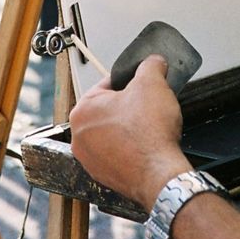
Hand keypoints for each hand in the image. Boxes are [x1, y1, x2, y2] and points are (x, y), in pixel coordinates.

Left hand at [69, 54, 190, 209]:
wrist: (159, 174)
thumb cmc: (149, 134)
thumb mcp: (153, 82)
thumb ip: (150, 65)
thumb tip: (153, 62)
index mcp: (82, 110)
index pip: (107, 84)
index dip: (130, 82)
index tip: (143, 86)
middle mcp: (80, 137)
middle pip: (109, 109)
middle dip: (129, 105)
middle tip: (148, 106)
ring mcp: (90, 160)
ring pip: (112, 132)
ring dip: (129, 127)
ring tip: (148, 126)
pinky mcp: (104, 176)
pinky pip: (117, 152)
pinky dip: (131, 148)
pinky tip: (146, 145)